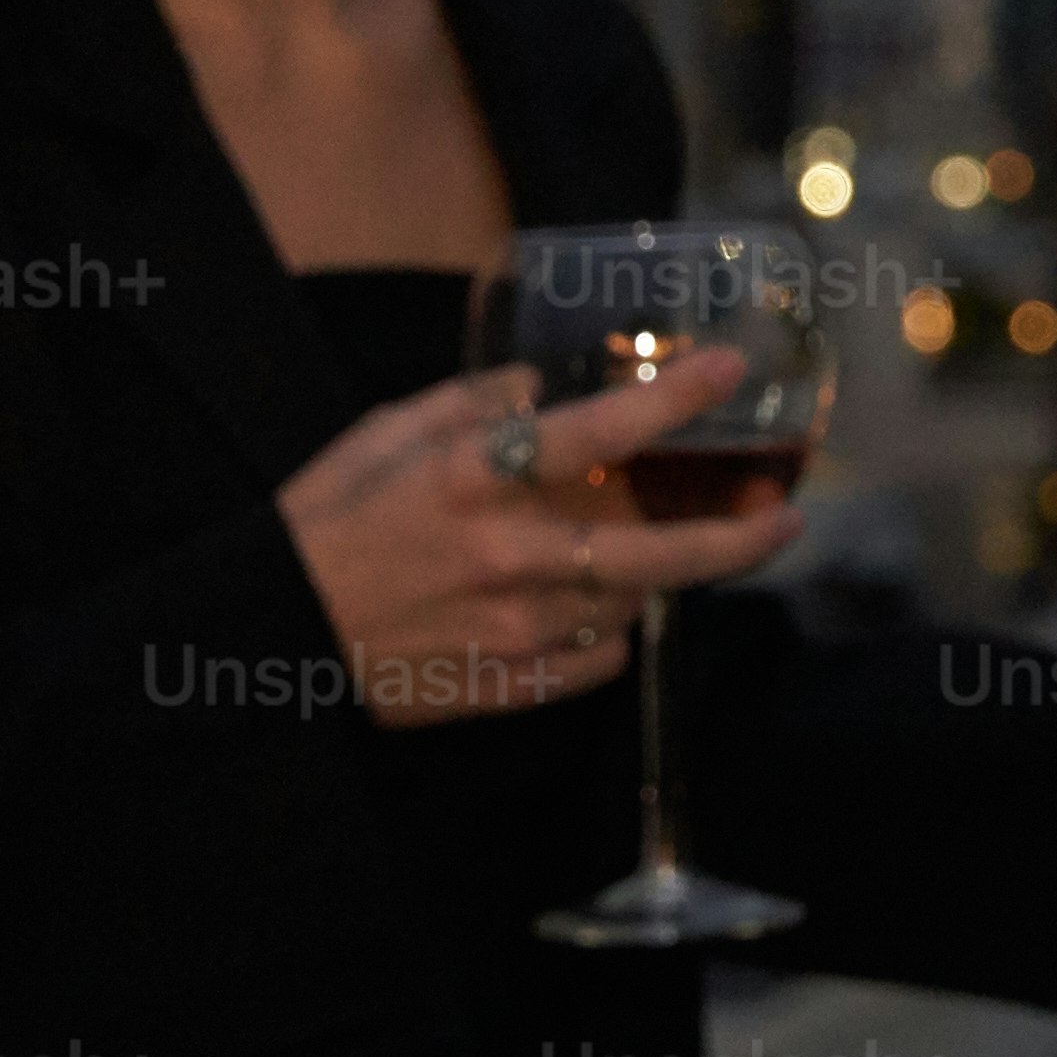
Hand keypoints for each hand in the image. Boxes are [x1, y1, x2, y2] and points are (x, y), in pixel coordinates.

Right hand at [272, 347, 798, 730]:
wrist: (269, 636)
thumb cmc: (324, 521)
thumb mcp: (387, 434)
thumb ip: (473, 405)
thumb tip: (541, 389)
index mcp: (473, 479)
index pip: (599, 431)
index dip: (676, 398)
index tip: (730, 369)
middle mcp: (508, 556)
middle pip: (659, 552)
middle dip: (740, 537)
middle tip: (786, 516)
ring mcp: (515, 630)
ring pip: (633, 603)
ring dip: (656, 574)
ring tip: (649, 549)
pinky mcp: (510, 687)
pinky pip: (599, 660)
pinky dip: (610, 631)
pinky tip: (593, 608)